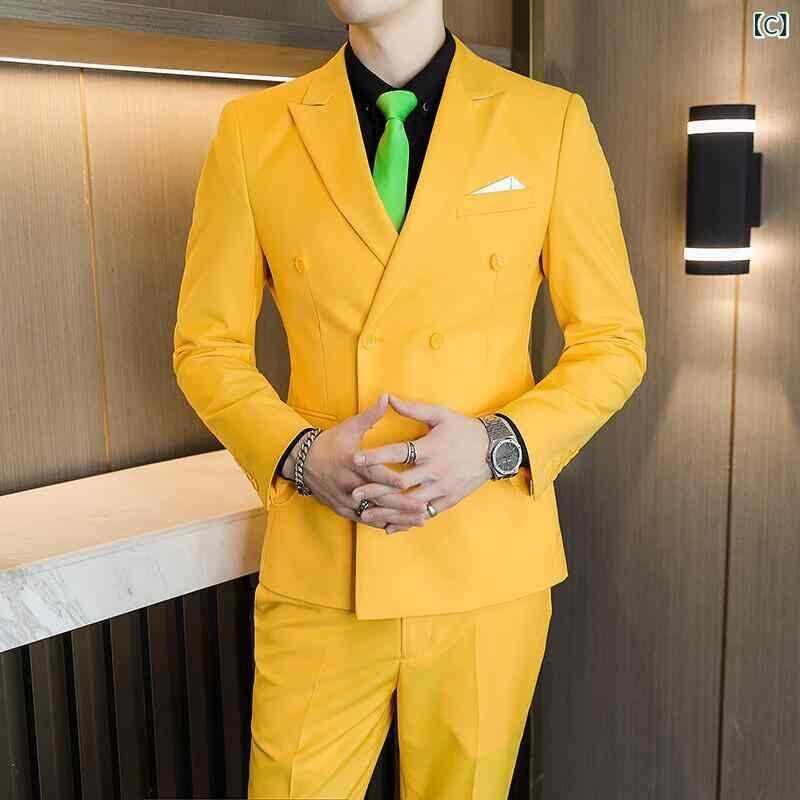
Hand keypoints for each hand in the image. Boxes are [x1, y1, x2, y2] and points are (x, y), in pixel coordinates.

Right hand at [283, 392, 431, 530]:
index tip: (407, 483)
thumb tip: (386, 396)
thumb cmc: (329, 443)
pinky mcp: (344, 511)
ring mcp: (347, 501)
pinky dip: (386, 524)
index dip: (390, 480)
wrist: (302, 462)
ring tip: (421, 520)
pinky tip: (404, 526)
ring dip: (398, 518)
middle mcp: (350, 486)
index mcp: (352, 464)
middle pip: (379, 499)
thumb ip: (370, 415)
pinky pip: (367, 521)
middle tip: (424, 508)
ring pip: (376, 514)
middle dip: (402, 505)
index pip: (373, 474)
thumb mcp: (348, 427)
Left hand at [351, 393, 492, 532]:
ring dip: (387, 509)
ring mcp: (442, 488)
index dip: (376, 456)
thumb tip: (389, 398)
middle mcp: (435, 471)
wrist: (494, 449)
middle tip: (354, 492)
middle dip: (375, 489)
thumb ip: (413, 409)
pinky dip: (406, 521)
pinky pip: (424, 513)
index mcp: (431, 448)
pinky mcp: (448, 500)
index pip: (399, 453)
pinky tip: (389, 526)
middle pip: (400, 483)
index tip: (356, 459)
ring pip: (410, 503)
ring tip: (365, 513)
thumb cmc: (464, 429)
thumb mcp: (441, 415)